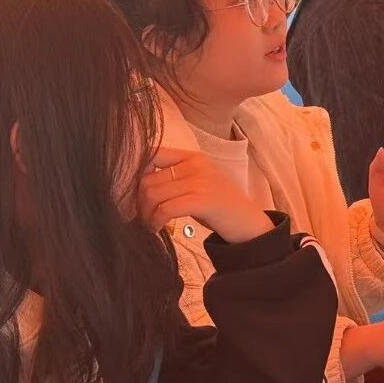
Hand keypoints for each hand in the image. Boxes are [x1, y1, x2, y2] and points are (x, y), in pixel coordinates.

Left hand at [138, 146, 274, 243]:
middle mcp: (196, 164)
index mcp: (193, 156)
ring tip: (150, 224)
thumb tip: (136, 184)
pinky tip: (158, 229)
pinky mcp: (202, 200)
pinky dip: (155, 222)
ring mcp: (200, 181)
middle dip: (138, 202)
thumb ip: (174, 176)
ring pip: (152, 195)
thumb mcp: (198, 182)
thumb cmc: (219, 205)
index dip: (135, 174)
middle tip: (142, 217)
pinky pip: (164, 209)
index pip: (152, 153)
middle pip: (147, 180)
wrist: (249, 221)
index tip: (134, 194)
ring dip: (145, 215)